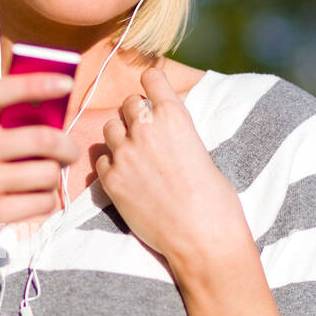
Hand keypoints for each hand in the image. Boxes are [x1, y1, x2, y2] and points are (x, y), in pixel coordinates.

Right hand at [0, 71, 79, 276]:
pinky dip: (46, 202)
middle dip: (67, 147)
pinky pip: (43, 202)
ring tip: (41, 182)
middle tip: (69, 152)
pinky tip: (31, 202)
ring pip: (48, 174)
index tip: (65, 82)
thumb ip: (0, 128)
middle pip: (42, 138)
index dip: (35, 83)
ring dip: (54, 179)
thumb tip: (55, 116)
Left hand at [95, 65, 246, 270]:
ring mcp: (125, 154)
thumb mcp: (201, 152)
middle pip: (127, 104)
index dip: (151, 84)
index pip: (151, 78)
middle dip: (135, 114)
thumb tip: (167, 132)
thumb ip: (178, 134)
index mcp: (175, 116)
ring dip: (119, 137)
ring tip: (134, 156)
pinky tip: (125, 178)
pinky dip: (110, 166)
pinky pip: (101, 161)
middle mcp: (146, 129)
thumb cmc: (214, 200)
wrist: (202, 237)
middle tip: (144, 132)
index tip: (151, 91)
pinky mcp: (112, 180)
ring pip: (109, 129)